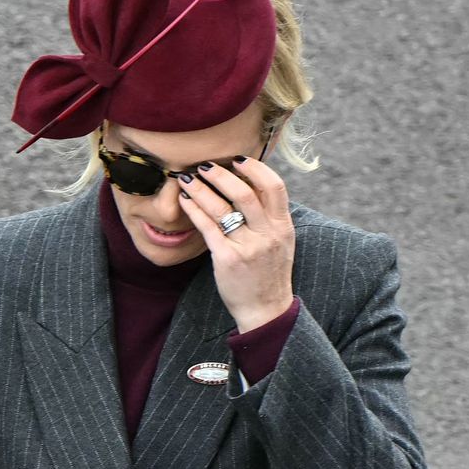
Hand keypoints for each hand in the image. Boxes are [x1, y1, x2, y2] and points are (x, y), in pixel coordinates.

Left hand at [179, 155, 296, 332]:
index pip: (274, 186)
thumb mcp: (280, 241)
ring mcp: (247, 247)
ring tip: (187, 178)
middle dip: (221, 174)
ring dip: (201, 189)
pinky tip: (185, 201)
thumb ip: (270, 215)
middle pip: (244, 192)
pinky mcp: (227, 259)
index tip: (238, 159)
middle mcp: (267, 234)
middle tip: (204, 165)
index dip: (255, 168)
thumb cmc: (268, 272)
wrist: (265, 309)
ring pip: (222, 208)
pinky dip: (194, 210)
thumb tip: (252, 184)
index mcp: (283, 226)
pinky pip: (207, 227)